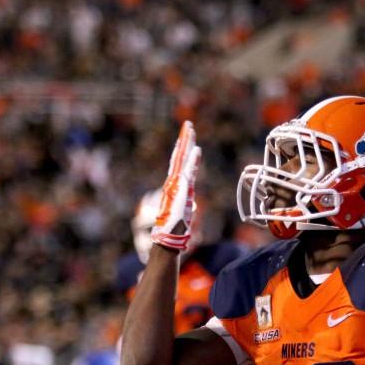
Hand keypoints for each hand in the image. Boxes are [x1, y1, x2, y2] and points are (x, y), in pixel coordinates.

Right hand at [151, 121, 200, 252]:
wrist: (168, 239)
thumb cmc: (174, 231)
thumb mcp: (183, 215)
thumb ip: (187, 206)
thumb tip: (192, 205)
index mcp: (176, 188)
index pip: (179, 165)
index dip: (183, 151)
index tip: (187, 139)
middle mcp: (174, 183)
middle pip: (180, 157)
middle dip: (184, 140)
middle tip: (188, 125)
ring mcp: (177, 186)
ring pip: (182, 160)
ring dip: (187, 144)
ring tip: (190, 129)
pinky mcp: (181, 191)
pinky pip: (188, 172)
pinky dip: (192, 160)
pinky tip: (197, 149)